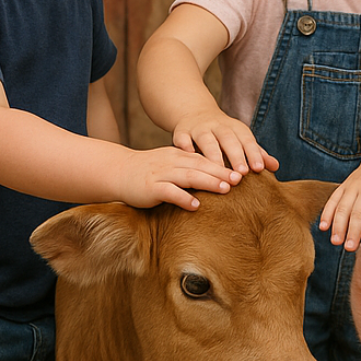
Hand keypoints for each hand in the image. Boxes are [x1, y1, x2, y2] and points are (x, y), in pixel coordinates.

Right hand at [114, 146, 244, 210]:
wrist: (118, 172)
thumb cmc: (149, 172)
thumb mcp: (171, 165)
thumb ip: (190, 169)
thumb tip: (217, 178)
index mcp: (179, 155)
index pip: (205, 159)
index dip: (224, 165)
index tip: (242, 172)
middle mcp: (172, 162)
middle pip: (201, 166)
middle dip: (222, 172)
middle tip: (240, 179)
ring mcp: (161, 174)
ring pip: (188, 176)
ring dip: (208, 182)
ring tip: (226, 190)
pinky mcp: (151, 187)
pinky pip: (169, 191)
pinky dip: (183, 197)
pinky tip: (195, 205)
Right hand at [171, 109, 278, 176]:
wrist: (195, 112)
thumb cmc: (223, 134)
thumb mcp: (240, 139)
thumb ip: (256, 154)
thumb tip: (276, 167)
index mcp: (235, 128)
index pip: (246, 140)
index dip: (253, 153)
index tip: (258, 169)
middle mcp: (217, 126)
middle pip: (228, 139)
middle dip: (235, 155)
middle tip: (241, 174)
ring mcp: (198, 128)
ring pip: (206, 139)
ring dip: (213, 154)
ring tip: (218, 170)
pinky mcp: (181, 131)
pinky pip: (182, 138)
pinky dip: (185, 146)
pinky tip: (190, 158)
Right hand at [319, 160, 360, 249]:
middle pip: (359, 212)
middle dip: (353, 230)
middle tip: (349, 248)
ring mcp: (354, 187)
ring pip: (343, 207)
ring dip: (338, 224)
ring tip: (335, 242)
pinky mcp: (344, 187)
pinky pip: (333, 200)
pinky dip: (327, 213)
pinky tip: (323, 228)